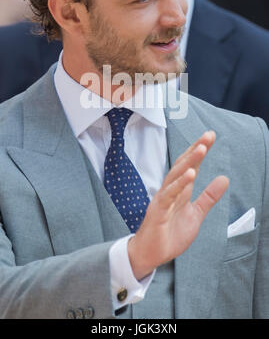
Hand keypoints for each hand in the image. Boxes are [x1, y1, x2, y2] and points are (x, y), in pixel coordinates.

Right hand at [128, 131, 228, 279]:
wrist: (151, 254)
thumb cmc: (170, 233)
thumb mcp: (196, 214)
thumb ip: (209, 197)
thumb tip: (225, 177)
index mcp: (180, 190)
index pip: (191, 165)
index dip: (200, 151)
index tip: (210, 136)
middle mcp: (171, 190)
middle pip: (183, 165)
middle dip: (195, 149)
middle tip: (208, 135)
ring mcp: (163, 199)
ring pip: (175, 176)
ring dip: (188, 161)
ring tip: (201, 149)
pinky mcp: (158, 211)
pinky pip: (169, 195)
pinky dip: (179, 184)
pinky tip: (190, 174)